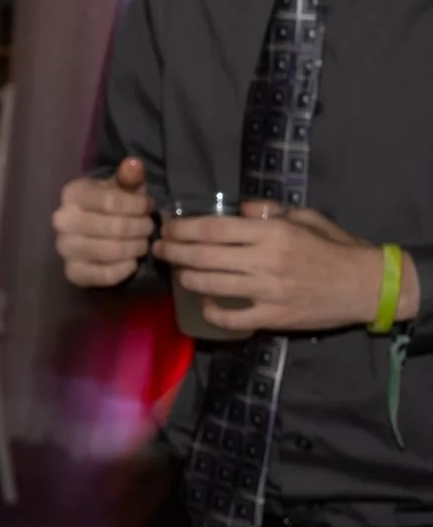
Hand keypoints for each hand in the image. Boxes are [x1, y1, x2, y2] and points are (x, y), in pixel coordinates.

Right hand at [52, 156, 155, 287]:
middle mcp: (62, 220)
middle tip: (149, 227)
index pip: (111, 201)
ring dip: (136, 248)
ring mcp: (65, 248)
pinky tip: (132, 262)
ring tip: (143, 243)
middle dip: (140, 228)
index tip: (149, 207)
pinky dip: (124, 270)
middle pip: (114, 227)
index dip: (138, 205)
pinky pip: (104, 275)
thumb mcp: (120, 188)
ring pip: (111, 251)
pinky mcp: (72, 272)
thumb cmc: (111, 205)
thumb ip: (129, 177)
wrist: (91, 232)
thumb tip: (135, 163)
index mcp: (72, 194)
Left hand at [156, 204, 419, 333]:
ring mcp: (268, 291)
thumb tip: (240, 208)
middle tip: (159, 249)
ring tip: (177, 272)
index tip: (167, 228)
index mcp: (272, 233)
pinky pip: (232, 318)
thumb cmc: (334, 247)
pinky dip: (213, 311)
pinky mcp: (274, 316)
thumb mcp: (305, 218)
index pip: (212, 229)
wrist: (367, 284)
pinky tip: (206, 304)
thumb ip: (269, 211)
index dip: (182, 229)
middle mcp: (265, 261)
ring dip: (187, 278)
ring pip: (211, 285)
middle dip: (173, 252)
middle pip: (203, 256)